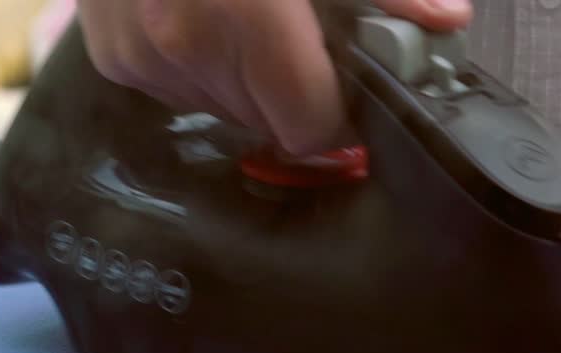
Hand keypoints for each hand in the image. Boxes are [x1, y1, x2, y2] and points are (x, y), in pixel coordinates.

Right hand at [76, 0, 472, 155]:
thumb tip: (447, 18)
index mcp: (246, 19)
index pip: (310, 128)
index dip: (339, 115)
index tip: (350, 88)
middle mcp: (184, 48)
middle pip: (271, 122)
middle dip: (295, 89)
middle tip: (301, 37)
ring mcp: (140, 56)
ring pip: (226, 111)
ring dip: (247, 81)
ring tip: (247, 17)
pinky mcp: (112, 57)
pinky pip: (179, 91)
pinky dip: (202, 67)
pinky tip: (206, 17)